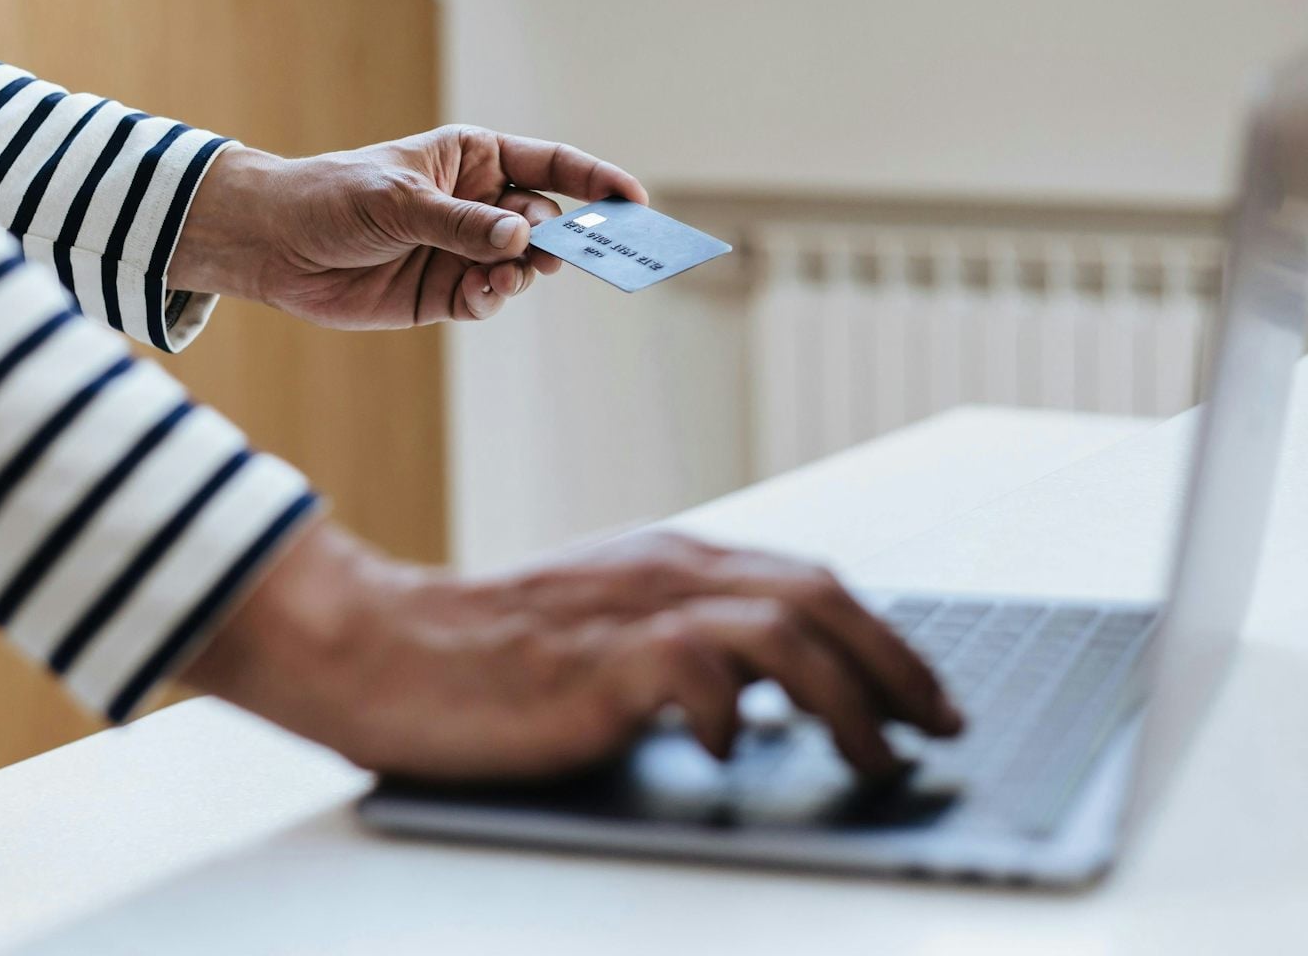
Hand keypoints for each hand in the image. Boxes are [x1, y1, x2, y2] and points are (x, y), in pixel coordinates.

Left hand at [170, 126, 647, 328]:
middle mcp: (478, 203)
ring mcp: (464, 249)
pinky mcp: (443, 293)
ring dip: (521, 273)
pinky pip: (488, 298)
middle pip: (547, 221)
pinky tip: (478, 294)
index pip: (551, 165)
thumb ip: (461, 222)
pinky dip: (491, 298)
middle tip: (558, 255)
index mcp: (474, 157)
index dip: (596, 181)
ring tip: (500, 276)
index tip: (634, 202)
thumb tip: (520, 238)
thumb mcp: (397, 200)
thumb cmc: (332, 198)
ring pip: (522, 266)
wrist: (274, 245)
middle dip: (560, 239)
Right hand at [185, 524, 963, 780]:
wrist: (379, 643)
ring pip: (784, 629)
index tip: (926, 695)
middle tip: (940, 726)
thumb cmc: (481, 651)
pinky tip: (734, 751)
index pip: (809, 584)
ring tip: (875, 756)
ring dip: (850, 697)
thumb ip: (678, 645)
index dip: (884, 639)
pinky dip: (735, 714)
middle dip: (899, 664)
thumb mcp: (600, 630)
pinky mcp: (593, 662)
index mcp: (670, 561)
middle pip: (820, 596)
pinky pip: (696, 671)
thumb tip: (761, 698)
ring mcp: (630, 613)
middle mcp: (664, 573)